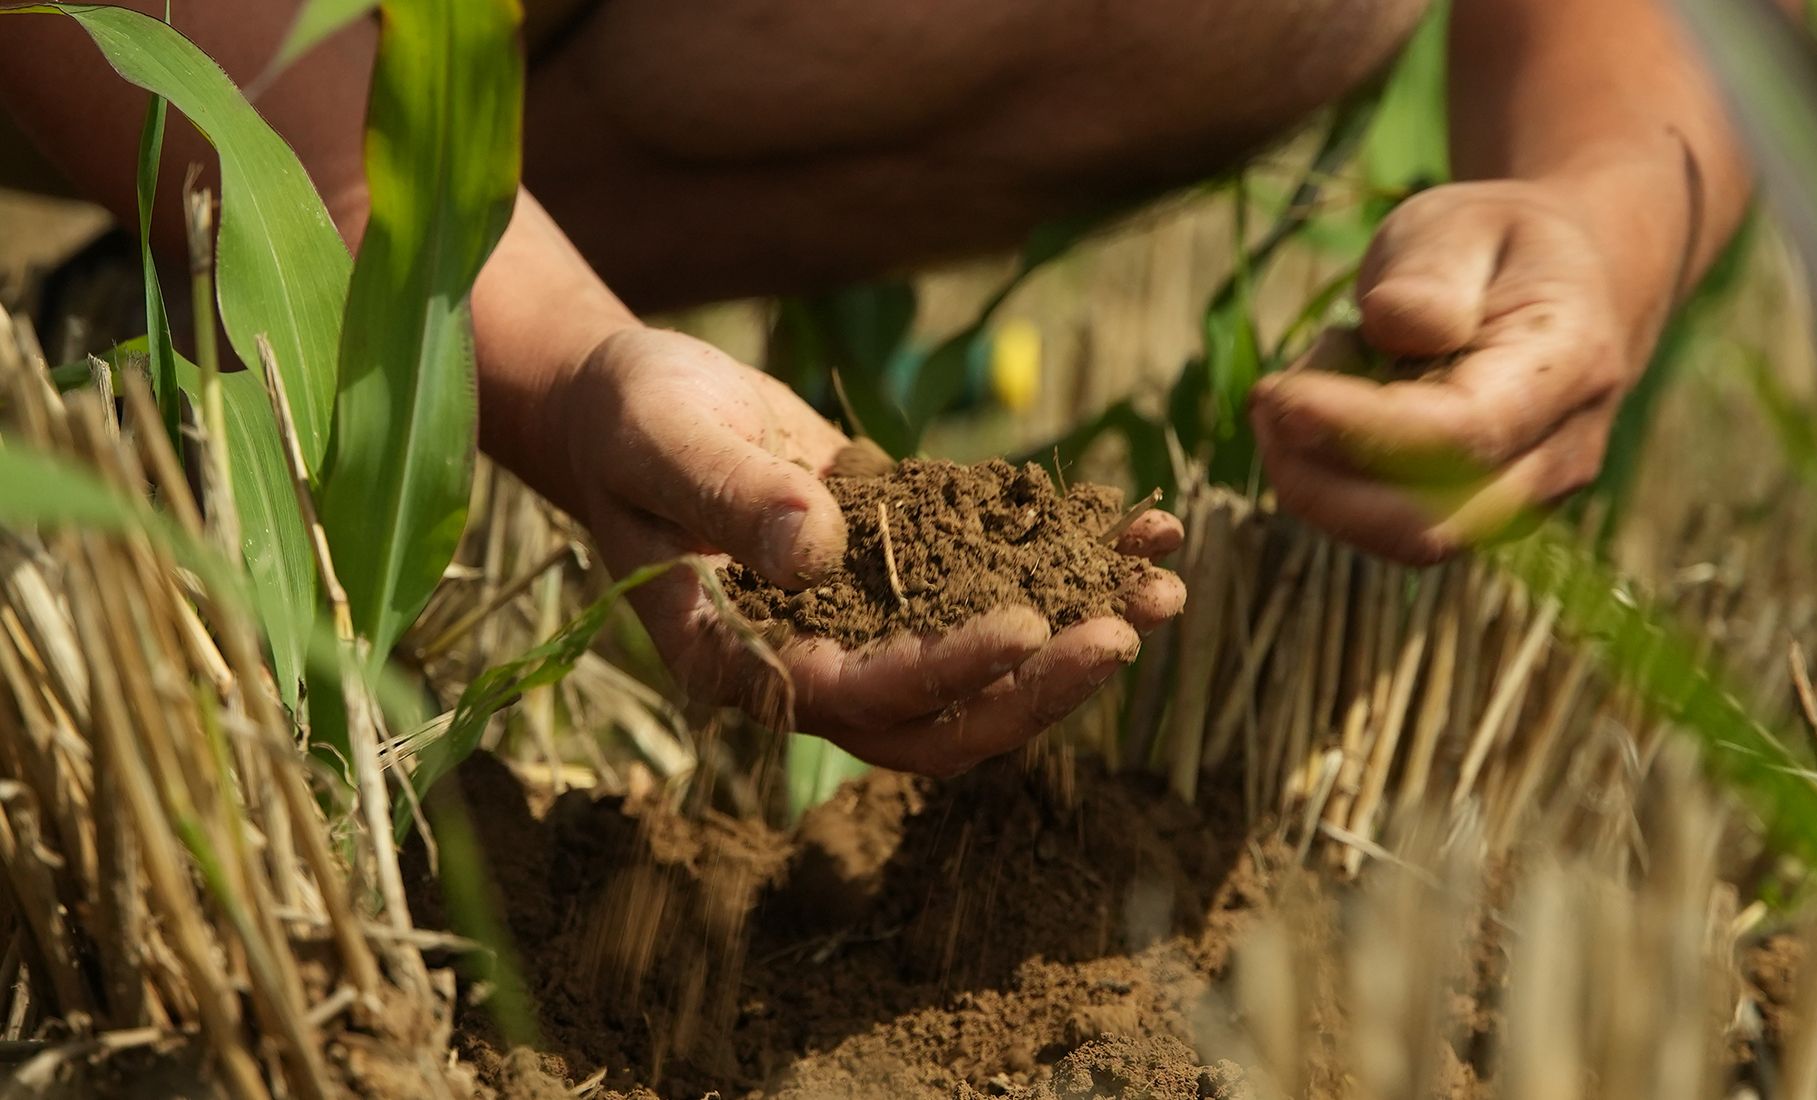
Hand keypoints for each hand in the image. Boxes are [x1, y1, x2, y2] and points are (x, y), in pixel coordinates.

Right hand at [547, 328, 1185, 774]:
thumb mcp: (662, 443)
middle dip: (1042, 685)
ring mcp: (874, 621)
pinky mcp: (913, 567)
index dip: (947, 674)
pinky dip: (1074, 556)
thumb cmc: (627, 425)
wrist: (632, 402)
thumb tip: (817, 548)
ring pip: (991, 659)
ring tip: (1166, 585)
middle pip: (946, 715)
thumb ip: (730, 496)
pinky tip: (1145, 520)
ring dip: (1082, 629)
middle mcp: (821, 663)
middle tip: (1129, 632)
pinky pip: (1002, 576)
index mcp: (747, 664)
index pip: (860, 699)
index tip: (1025, 628)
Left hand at [1250, 179, 1662, 564]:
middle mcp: (1558, 454)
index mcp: (1567, 364)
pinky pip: (1393, 529)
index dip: (1358, 427)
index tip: (1277, 395)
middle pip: (1427, 521)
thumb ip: (1431, 271)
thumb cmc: (1497, 247)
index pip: (1461, 432)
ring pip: (1404, 538)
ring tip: (1306, 386)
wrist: (1565, 289)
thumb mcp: (1460, 222)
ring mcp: (1526, 503)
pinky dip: (1338, 483)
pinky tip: (1330, 415)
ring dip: (1323, 478)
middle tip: (1267, 397)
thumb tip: (1393, 327)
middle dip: (1321, 475)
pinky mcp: (1482, 521)